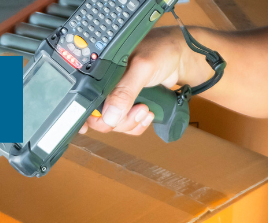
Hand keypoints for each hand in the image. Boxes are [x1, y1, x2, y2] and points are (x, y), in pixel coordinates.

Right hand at [80, 26, 198, 135]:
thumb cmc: (161, 51)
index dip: (87, 115)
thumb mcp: (141, 68)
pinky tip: (148, 113)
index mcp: (101, 72)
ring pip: (115, 124)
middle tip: (137, 109)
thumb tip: (109, 116)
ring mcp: (119, 98)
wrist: (182, 58)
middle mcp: (107, 86)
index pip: (86, 99)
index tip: (93, 126)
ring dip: (131, 122)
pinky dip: (138, 124)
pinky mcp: (130, 105)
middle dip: (119, 120)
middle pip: (100, 118)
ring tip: (146, 109)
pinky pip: (128, 125)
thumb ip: (124, 91)